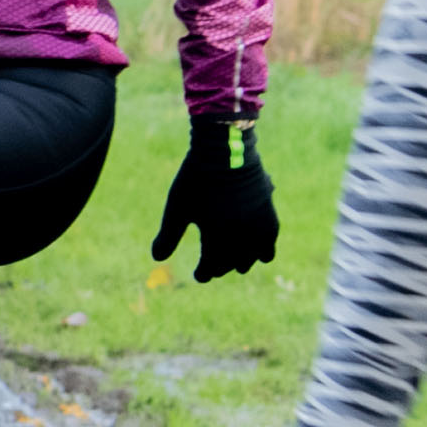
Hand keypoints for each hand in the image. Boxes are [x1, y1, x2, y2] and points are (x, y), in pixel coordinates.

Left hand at [151, 114, 280, 279]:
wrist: (226, 152)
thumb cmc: (197, 180)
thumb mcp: (177, 208)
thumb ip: (168, 235)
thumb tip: (156, 258)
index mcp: (216, 238)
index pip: (211, 267)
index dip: (204, 273)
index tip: (199, 275)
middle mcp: (240, 237)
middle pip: (231, 263)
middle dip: (221, 267)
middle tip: (214, 269)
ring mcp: (257, 227)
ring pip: (252, 256)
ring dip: (243, 261)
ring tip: (239, 264)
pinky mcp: (269, 214)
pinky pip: (270, 241)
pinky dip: (264, 249)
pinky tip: (261, 252)